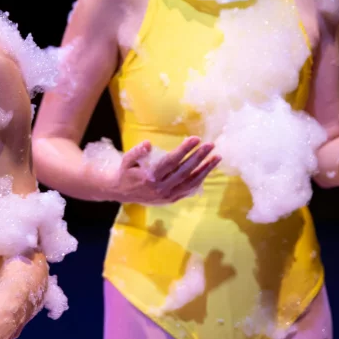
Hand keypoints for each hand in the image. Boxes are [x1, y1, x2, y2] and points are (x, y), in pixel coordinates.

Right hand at [101, 137, 220, 204]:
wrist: (121, 192)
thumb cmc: (125, 172)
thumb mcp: (126, 160)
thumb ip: (137, 152)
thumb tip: (148, 143)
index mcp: (149, 177)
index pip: (171, 161)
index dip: (184, 150)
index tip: (196, 139)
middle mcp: (160, 188)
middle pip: (184, 171)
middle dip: (199, 157)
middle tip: (211, 145)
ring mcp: (167, 196)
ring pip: (190, 182)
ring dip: (205, 169)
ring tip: (217, 157)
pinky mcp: (171, 199)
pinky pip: (189, 190)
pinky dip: (199, 180)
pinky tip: (207, 170)